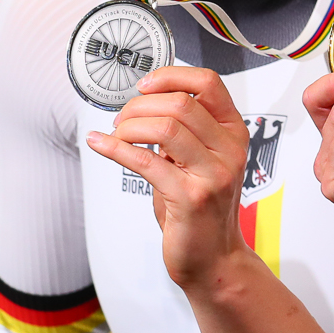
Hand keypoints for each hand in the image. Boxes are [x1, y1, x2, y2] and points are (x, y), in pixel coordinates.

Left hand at [85, 66, 254, 291]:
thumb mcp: (202, 159)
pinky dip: (115, 149)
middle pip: (181, 103)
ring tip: (116, 135)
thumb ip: (186, 130)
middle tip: (121, 119)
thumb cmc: (201, 206)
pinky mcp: (191, 197)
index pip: (209, 83)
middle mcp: (229, 149)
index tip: (144, 85)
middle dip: (140, 105)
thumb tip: (146, 99)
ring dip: (128, 127)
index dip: (171, 76)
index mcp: (233, 132)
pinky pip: (146, 161)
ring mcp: (213, 173)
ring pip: (166, 127)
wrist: (213, 256)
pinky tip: (100, 144)